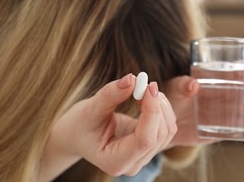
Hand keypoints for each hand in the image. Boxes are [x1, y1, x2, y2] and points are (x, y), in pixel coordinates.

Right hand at [41, 74, 176, 179]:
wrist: (76, 134)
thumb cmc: (79, 124)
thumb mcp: (90, 109)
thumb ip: (110, 95)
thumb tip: (132, 79)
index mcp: (115, 161)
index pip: (145, 140)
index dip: (151, 111)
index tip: (148, 86)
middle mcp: (132, 164)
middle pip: (160, 135)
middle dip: (157, 106)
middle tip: (145, 83)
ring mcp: (142, 157)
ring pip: (167, 131)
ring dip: (162, 106)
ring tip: (145, 89)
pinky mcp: (148, 147)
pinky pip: (165, 128)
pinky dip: (161, 109)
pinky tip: (147, 97)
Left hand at [163, 57, 243, 147]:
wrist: (166, 122)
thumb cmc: (172, 97)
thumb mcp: (175, 87)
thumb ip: (182, 84)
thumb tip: (193, 85)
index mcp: (220, 79)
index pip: (243, 70)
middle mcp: (229, 95)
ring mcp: (229, 112)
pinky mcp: (225, 129)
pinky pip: (243, 128)